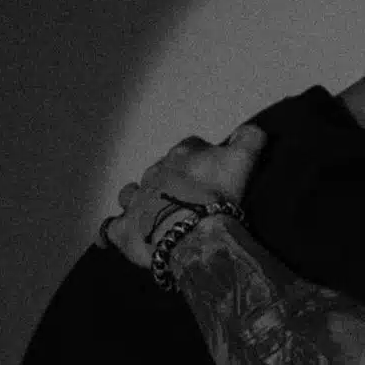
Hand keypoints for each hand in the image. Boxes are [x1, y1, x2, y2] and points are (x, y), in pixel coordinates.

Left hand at [102, 124, 266, 266]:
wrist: (193, 233)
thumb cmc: (218, 195)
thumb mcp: (242, 161)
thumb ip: (249, 140)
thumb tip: (254, 128)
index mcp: (182, 156)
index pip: (191, 146)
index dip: (202, 156)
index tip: (213, 169)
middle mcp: (154, 173)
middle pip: (161, 169)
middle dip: (173, 179)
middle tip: (191, 197)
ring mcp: (136, 202)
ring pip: (131, 193)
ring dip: (140, 198)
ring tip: (153, 211)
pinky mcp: (125, 230)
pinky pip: (111, 229)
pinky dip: (113, 231)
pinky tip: (116, 235)